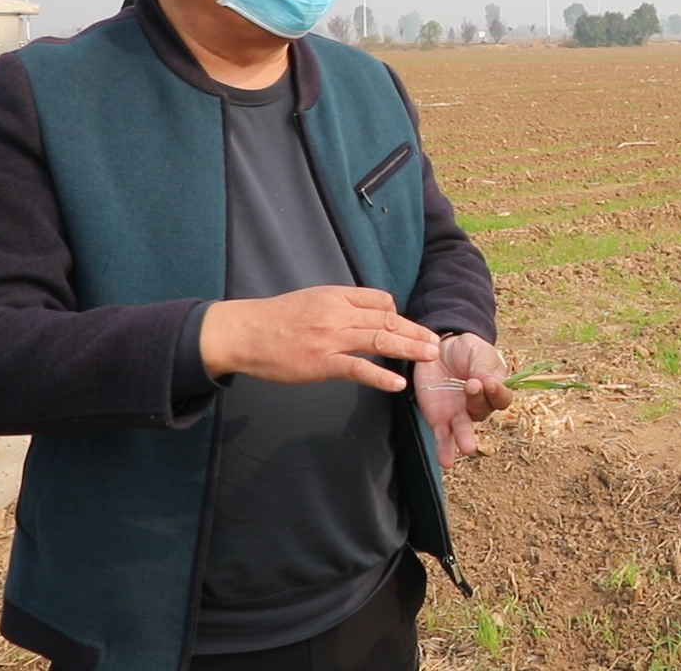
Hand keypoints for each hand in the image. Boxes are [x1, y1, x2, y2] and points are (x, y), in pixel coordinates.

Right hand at [199, 286, 439, 391]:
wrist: (245, 332)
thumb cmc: (276, 319)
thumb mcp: (312, 299)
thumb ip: (340, 304)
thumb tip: (366, 313)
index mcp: (336, 296)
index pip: (380, 301)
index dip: (400, 316)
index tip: (413, 328)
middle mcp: (338, 313)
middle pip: (387, 320)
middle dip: (415, 332)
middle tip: (435, 343)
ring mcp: (331, 338)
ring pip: (379, 340)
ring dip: (409, 349)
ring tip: (429, 357)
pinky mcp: (322, 362)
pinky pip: (358, 368)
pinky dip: (381, 376)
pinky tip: (398, 383)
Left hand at [413, 334, 513, 467]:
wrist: (437, 350)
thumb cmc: (464, 350)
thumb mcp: (476, 350)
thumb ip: (483, 365)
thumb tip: (487, 382)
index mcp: (494, 388)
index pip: (501, 396)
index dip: (496, 391)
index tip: (486, 380)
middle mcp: (479, 405)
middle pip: (483, 410)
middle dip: (477, 400)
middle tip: (470, 386)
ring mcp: (459, 415)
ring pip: (464, 430)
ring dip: (466, 439)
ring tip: (467, 448)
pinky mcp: (440, 420)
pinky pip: (443, 437)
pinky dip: (445, 450)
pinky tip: (446, 462)